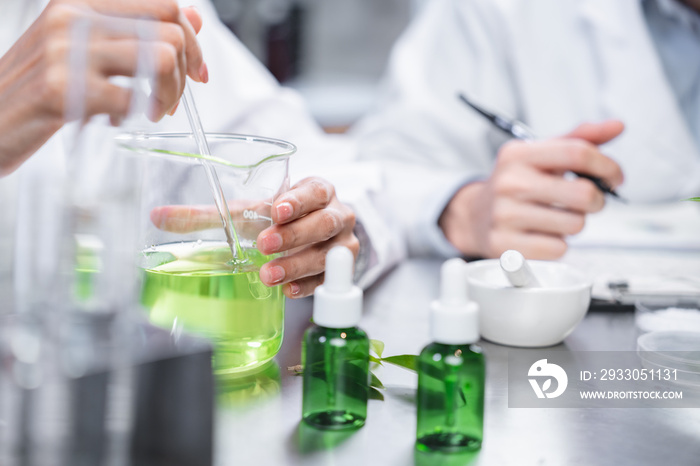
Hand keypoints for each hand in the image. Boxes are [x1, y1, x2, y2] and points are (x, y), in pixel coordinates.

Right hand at [0, 0, 205, 174]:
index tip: (197, 74)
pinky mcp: (61, 88)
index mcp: (80, 0)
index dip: (193, 42)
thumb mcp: (84, 47)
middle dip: (184, 76)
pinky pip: (132, 98)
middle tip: (168, 101)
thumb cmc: (34, 85)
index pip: (164, 6)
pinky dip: (133, 114)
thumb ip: (136, 30)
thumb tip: (193, 18)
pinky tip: (111, 119)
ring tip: (149, 111)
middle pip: (171, 33)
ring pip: (163, 59)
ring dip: (167, 95)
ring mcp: (66, 50)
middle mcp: (73, 16)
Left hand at [148, 177, 359, 298]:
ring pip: (329, 253)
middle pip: (324, 222)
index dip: (298, 200)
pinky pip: (328, 279)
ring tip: (269, 275)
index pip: (315, 190)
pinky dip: (308, 286)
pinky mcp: (342, 271)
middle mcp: (338, 214)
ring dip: (298, 264)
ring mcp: (344, 244)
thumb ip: (206, 215)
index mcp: (318, 191)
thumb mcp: (246, 212)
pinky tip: (287, 291)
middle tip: (265, 245)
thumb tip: (157, 216)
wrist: (311, 236)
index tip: (276, 209)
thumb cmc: (278, 219)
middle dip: (294, 234)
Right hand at [439, 120, 624, 258]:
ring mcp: (504, 216)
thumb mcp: (540, 155)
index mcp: (518, 154)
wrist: (475, 216)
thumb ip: (579, 139)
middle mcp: (509, 183)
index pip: (577, 153)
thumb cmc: (516, 184)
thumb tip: (617, 127)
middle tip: (587, 201)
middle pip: (583, 193)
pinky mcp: (506, 246)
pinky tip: (544, 234)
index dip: (607, 166)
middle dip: (596, 200)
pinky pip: (558, 248)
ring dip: (575, 223)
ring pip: (575, 224)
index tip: (614, 176)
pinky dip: (558, 244)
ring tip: (558, 217)